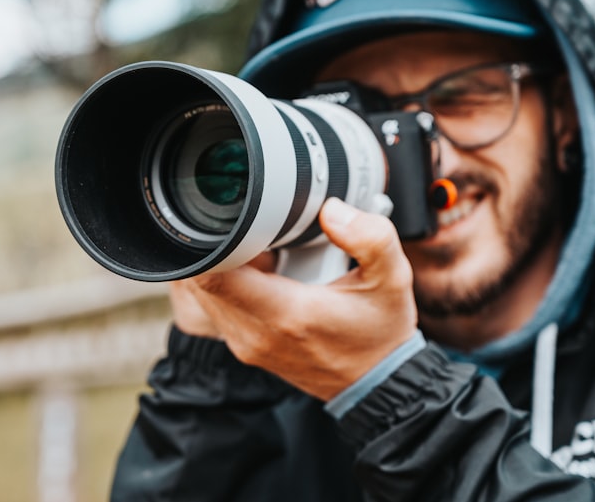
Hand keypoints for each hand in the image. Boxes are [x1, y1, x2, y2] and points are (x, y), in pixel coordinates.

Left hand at [184, 197, 417, 400]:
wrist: (377, 384)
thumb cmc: (380, 332)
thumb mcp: (392, 278)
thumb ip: (369, 236)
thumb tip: (332, 209)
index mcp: (286, 314)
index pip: (215, 275)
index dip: (216, 239)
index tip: (237, 219)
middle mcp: (256, 334)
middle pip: (203, 280)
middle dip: (219, 246)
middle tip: (254, 231)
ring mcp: (246, 345)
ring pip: (205, 294)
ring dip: (222, 266)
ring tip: (261, 252)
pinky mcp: (245, 347)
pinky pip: (217, 307)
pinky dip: (229, 285)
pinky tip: (264, 274)